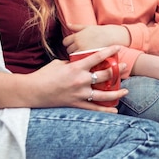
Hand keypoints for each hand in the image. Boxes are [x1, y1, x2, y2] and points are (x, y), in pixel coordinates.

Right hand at [0, 45, 127, 111]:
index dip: (110, 51)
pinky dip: (105, 110)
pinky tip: (115, 110)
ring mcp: (79, 93)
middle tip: (126, 67)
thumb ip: (73, 62)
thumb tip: (81, 61)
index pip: (97, 57)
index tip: (119, 47)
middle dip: (117, 70)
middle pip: (104, 75)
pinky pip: (93, 108)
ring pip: (103, 94)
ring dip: (116, 92)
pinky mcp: (76, 103)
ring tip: (126, 90)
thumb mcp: (59, 63)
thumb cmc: (44, 75)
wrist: (32, 91)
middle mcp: (80, 80)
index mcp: (76, 67)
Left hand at [63, 23, 129, 53]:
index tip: (74, 44)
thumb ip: (76, 27)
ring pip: (73, 56)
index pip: (65, 42)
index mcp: (77, 35)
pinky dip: (81, 59)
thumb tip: (67, 23)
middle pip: (69, 50)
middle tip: (80, 50)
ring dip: (76, 56)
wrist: (111, 36)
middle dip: (73, 50)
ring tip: (83, 54)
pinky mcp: (88, 56)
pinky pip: (80, 60)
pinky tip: (86, 58)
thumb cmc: (100, 31)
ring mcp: (83, 50)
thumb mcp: (87, 27)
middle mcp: (78, 43)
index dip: (69, 44)